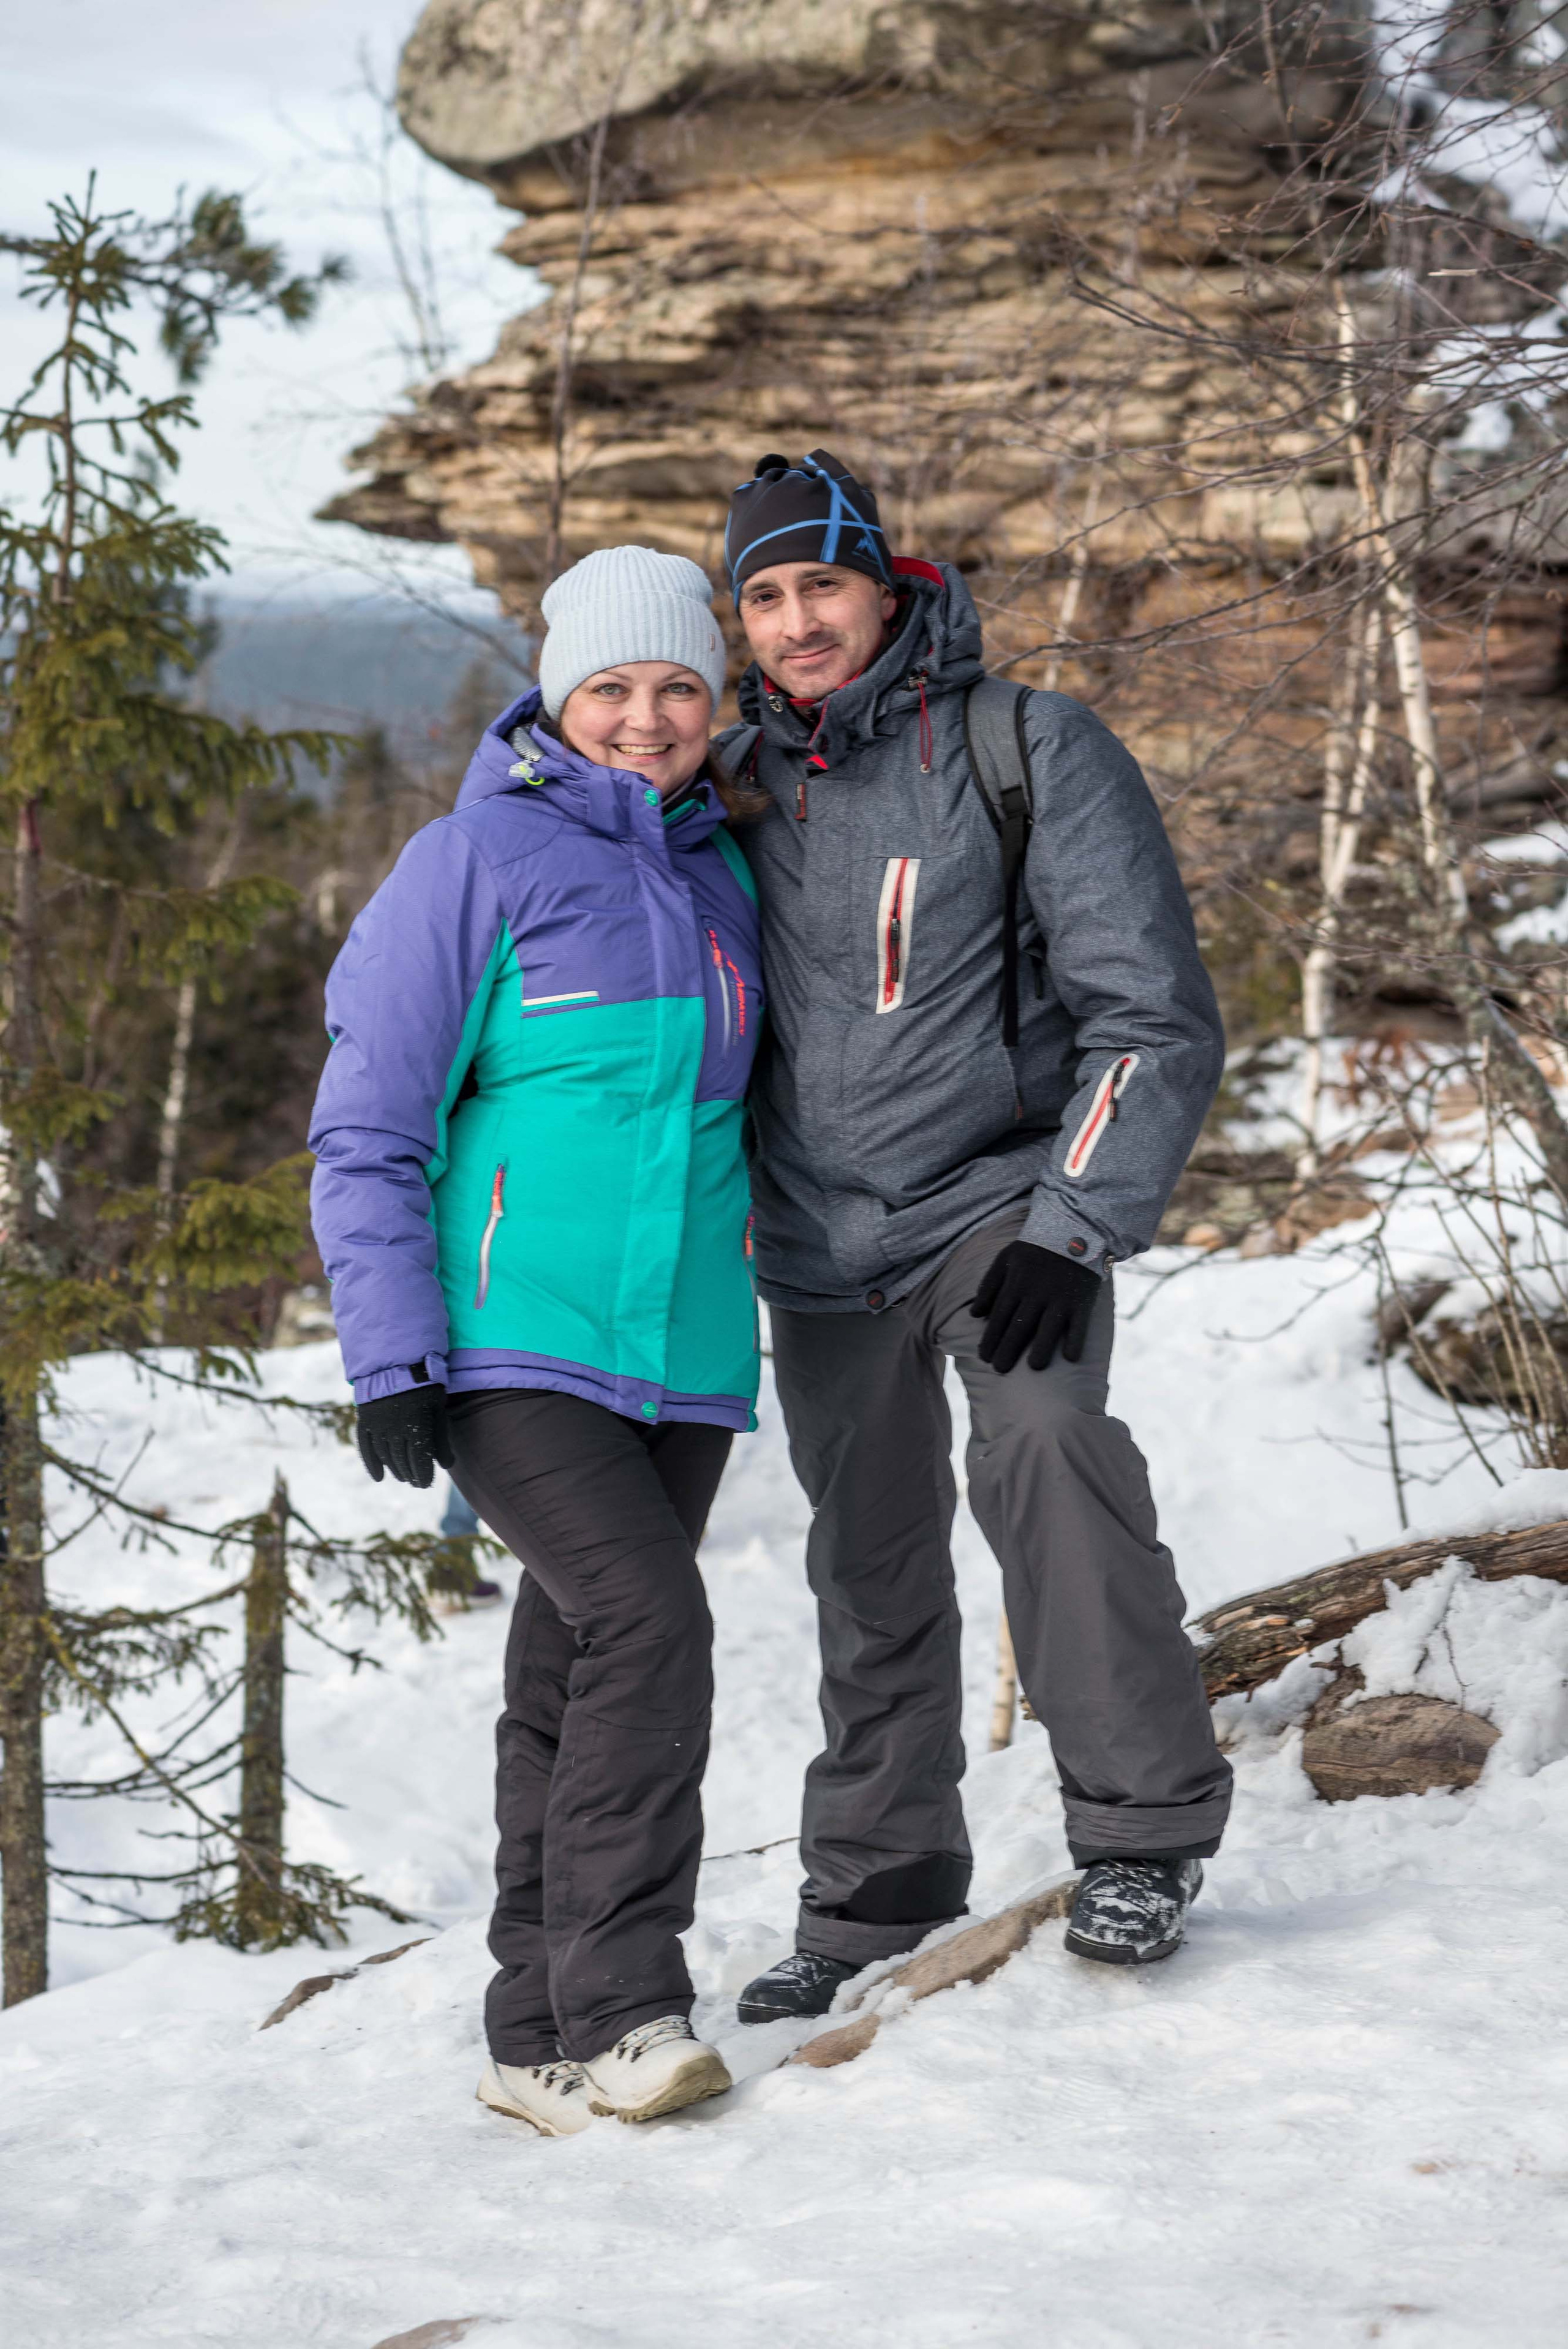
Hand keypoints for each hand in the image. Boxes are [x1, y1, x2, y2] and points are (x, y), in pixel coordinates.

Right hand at [356, 1383, 453, 1487]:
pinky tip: (379, 1477)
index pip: (419, 1461)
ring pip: (385, 1455)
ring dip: (394, 1469)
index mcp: (416, 1425)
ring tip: (403, 1476)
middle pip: (401, 1460)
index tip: (426, 1483)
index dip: (423, 1475)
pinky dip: (371, 1463)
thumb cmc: (425, 1386)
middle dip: (410, 1474)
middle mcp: (394, 1428)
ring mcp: (377, 1424)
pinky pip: (365, 1446)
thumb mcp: (438, 1409)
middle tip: (416, 1481)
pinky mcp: (365, 1420)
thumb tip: (447, 1465)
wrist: (398, 1361)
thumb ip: (441, 1438)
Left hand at [972, 1240, 1100, 1373]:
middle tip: (999, 1370)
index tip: (983, 1357)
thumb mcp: (1005, 1259)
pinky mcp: (1082, 1301)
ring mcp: (1060, 1298)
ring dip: (1042, 1349)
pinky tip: (1071, 1358)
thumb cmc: (1034, 1249)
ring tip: (1034, 1367)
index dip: (990, 1339)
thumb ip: (988, 1285)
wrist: (1073, 1231)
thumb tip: (974, 1314)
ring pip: (1049, 1328)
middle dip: (1007, 1350)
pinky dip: (1076, 1340)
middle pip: (1019, 1327)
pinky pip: (1080, 1324)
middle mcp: (1037, 1293)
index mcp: (1016, 1284)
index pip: (999, 1317)